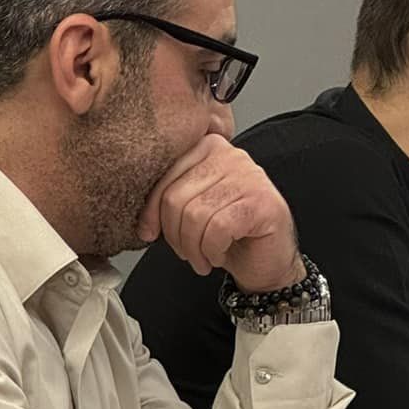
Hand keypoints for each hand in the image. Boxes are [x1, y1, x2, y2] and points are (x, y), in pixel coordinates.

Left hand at [137, 136, 300, 291]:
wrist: (267, 259)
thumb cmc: (229, 234)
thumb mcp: (192, 208)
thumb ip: (170, 197)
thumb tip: (140, 216)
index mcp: (208, 148)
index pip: (164, 174)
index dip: (150, 210)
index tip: (149, 233)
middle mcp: (231, 155)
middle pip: (176, 197)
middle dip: (174, 235)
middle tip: (185, 251)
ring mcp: (250, 177)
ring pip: (195, 215)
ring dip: (194, 248)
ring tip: (203, 256)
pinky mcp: (262, 202)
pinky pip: (218, 229)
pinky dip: (213, 251)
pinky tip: (220, 254)